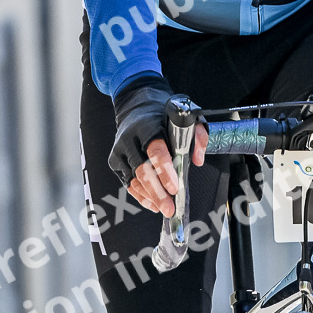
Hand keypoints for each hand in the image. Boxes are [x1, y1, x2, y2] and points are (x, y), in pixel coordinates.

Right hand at [109, 76, 209, 213]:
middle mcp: (130, 139)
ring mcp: (120, 151)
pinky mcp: (115, 161)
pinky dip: (140, 196)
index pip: (156, 152)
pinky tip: (152, 204)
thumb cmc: (161, 113)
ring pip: (134, 180)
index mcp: (147, 127)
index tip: (175, 188)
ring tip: (164, 208)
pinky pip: (128, 183)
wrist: (135, 104)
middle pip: (142, 171)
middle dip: (157, 193)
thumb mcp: (185, 115)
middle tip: (170, 208)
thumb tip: (197, 160)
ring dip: (150, 197)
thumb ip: (197, 135)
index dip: (165, 172)